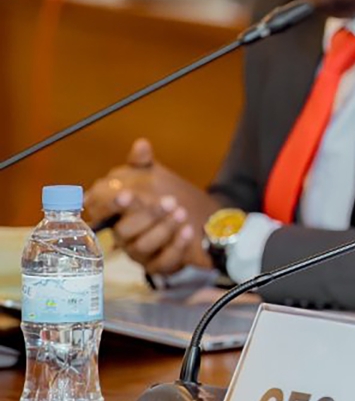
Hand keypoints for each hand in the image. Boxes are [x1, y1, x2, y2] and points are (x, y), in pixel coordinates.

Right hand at [84, 138, 219, 273]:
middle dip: (146, 215)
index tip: (125, 194)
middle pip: (124, 231)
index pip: (101, 211)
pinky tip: (187, 231)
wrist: (196, 218)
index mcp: (115, 213)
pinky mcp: (158, 265)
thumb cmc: (163, 198)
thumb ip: (143, 164)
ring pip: (143, 246)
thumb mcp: (153, 176)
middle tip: (169, 201)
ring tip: (181, 212)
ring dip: (163, 228)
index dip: (110, 205)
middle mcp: (123, 235)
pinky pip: (162, 262)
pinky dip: (176, 246)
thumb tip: (142, 145)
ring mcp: (139, 253)